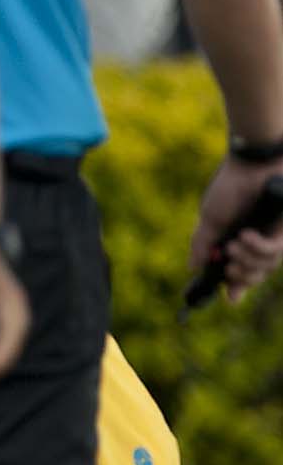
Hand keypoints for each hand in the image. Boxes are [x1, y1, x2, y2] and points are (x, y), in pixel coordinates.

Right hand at [189, 156, 282, 300]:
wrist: (252, 165)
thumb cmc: (230, 188)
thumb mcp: (210, 219)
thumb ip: (202, 245)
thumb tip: (192, 268)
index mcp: (236, 240)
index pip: (239, 272)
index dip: (236, 288)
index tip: (230, 299)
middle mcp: (255, 242)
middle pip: (253, 277)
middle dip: (240, 277)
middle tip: (230, 267)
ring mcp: (271, 237)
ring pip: (264, 269)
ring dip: (247, 260)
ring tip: (235, 243)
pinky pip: (273, 253)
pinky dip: (257, 248)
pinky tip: (247, 235)